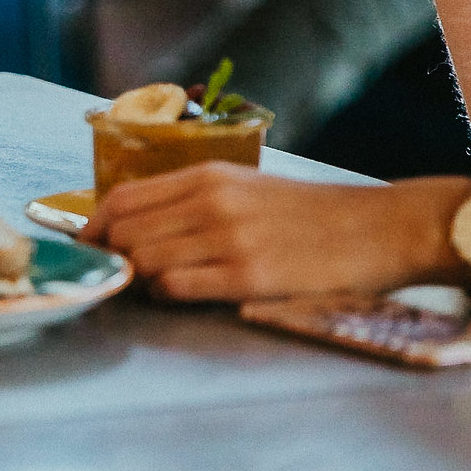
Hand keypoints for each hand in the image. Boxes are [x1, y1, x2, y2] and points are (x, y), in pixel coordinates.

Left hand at [88, 163, 467, 301]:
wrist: (380, 228)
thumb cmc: (310, 213)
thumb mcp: (246, 187)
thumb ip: (192, 200)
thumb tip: (134, 227)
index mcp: (208, 175)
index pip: (121, 199)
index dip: (94, 228)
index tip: (90, 248)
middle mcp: (211, 202)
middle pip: (124, 231)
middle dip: (111, 257)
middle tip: (116, 274)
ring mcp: (229, 239)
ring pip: (144, 260)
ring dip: (136, 278)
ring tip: (149, 286)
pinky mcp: (249, 277)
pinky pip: (177, 287)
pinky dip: (164, 295)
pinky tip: (177, 294)